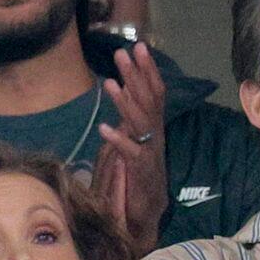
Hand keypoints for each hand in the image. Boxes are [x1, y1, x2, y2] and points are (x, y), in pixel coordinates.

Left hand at [91, 42, 167, 255]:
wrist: (146, 213)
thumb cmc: (137, 175)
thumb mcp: (133, 140)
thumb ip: (130, 118)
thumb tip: (122, 90)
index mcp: (153, 127)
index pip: (154, 92)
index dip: (147, 70)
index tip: (138, 46)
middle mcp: (155, 136)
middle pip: (148, 100)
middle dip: (136, 76)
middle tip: (123, 52)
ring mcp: (150, 152)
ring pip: (140, 122)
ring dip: (125, 102)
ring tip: (109, 83)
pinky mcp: (141, 171)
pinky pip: (131, 152)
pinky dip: (118, 139)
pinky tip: (104, 128)